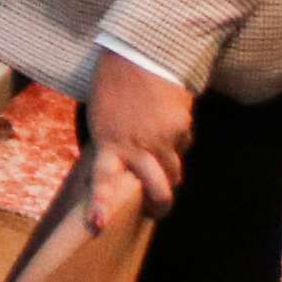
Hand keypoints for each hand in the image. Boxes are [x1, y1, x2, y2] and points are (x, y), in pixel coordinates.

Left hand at [83, 49, 195, 231]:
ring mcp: (162, 139)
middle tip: (155, 210)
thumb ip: (111, 145)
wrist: (141, 54)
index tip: (98, 227)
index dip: (101, 205)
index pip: (103, 179)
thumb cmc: (113, 86)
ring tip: (160, 162)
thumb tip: (120, 169)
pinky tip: (167, 125)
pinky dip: (177, 143)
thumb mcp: (101, 117)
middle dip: (160, 205)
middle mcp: (137, 146)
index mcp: (108, 142)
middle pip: (158, 190)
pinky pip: (183, 145)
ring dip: (170, 174)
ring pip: (174, 172)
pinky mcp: (182, 128)